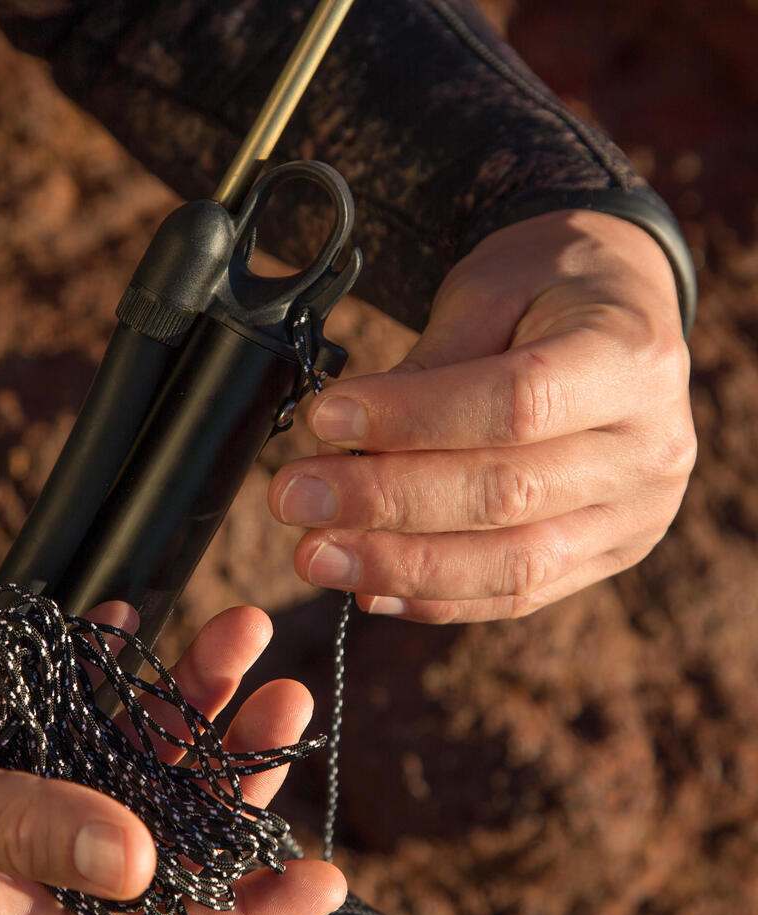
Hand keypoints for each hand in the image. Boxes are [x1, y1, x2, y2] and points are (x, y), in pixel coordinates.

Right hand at [0, 606, 343, 914]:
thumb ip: (22, 827)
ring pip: (125, 757)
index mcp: (0, 914)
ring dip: (183, 700)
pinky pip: (75, 709)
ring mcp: (8, 798)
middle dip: (230, 770)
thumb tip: (145, 866)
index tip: (326, 880)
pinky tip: (129, 625)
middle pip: (157, 828)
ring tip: (238, 635)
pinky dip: (109, 670)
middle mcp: (17, 863)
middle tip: (287, 701)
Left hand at [269, 210, 695, 621]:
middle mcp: (649, 449)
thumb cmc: (548, 289)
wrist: (618, 316)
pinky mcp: (606, 556)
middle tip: (293, 497)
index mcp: (630, 358)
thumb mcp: (492, 292)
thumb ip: (429, 368)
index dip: (411, 418)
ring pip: (511, 564)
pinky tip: (365, 588)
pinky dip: (433, 598)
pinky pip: (515, 595)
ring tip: (315, 555)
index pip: (514, 404)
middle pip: (506, 495)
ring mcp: (635, 515)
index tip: (324, 417)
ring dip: (399, 566)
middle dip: (384, 503)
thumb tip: (343, 440)